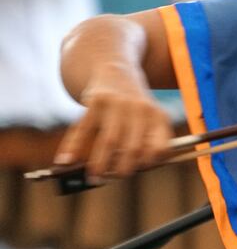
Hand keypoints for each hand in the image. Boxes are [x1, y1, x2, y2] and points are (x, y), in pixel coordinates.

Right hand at [55, 62, 172, 178]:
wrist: (117, 70)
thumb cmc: (132, 107)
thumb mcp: (147, 119)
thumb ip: (142, 143)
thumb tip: (119, 174)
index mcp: (158, 117)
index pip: (160, 146)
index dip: (149, 162)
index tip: (138, 170)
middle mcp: (142, 110)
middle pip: (133, 148)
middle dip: (122, 169)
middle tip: (111, 178)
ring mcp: (119, 104)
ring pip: (109, 141)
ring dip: (99, 163)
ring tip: (93, 177)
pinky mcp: (97, 100)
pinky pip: (84, 128)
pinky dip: (73, 147)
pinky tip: (65, 161)